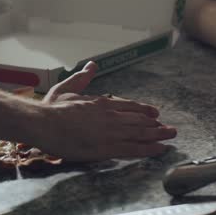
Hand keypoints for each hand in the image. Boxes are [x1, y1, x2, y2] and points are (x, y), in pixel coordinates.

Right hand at [36, 61, 176, 161]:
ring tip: (171, 136)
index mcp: (102, 102)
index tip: (155, 113)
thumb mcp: (66, 88)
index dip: (143, 110)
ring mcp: (111, 132)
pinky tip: (160, 149)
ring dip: (158, 135)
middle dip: (156, 124)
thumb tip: (92, 65)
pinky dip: (149, 148)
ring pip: (141, 133)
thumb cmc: (52, 108)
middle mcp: (111, 115)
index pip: (129, 106)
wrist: (45, 123)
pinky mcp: (108, 147)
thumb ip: (82, 77)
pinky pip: (134, 148)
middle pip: (139, 120)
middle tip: (170, 128)